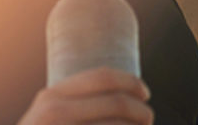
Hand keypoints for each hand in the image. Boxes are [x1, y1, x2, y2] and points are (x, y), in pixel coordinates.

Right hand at [17, 67, 152, 124]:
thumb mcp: (48, 118)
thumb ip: (72, 105)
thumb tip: (123, 98)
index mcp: (51, 97)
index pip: (102, 77)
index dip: (131, 82)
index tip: (144, 94)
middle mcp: (55, 112)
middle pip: (117, 103)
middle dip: (142, 112)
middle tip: (148, 120)